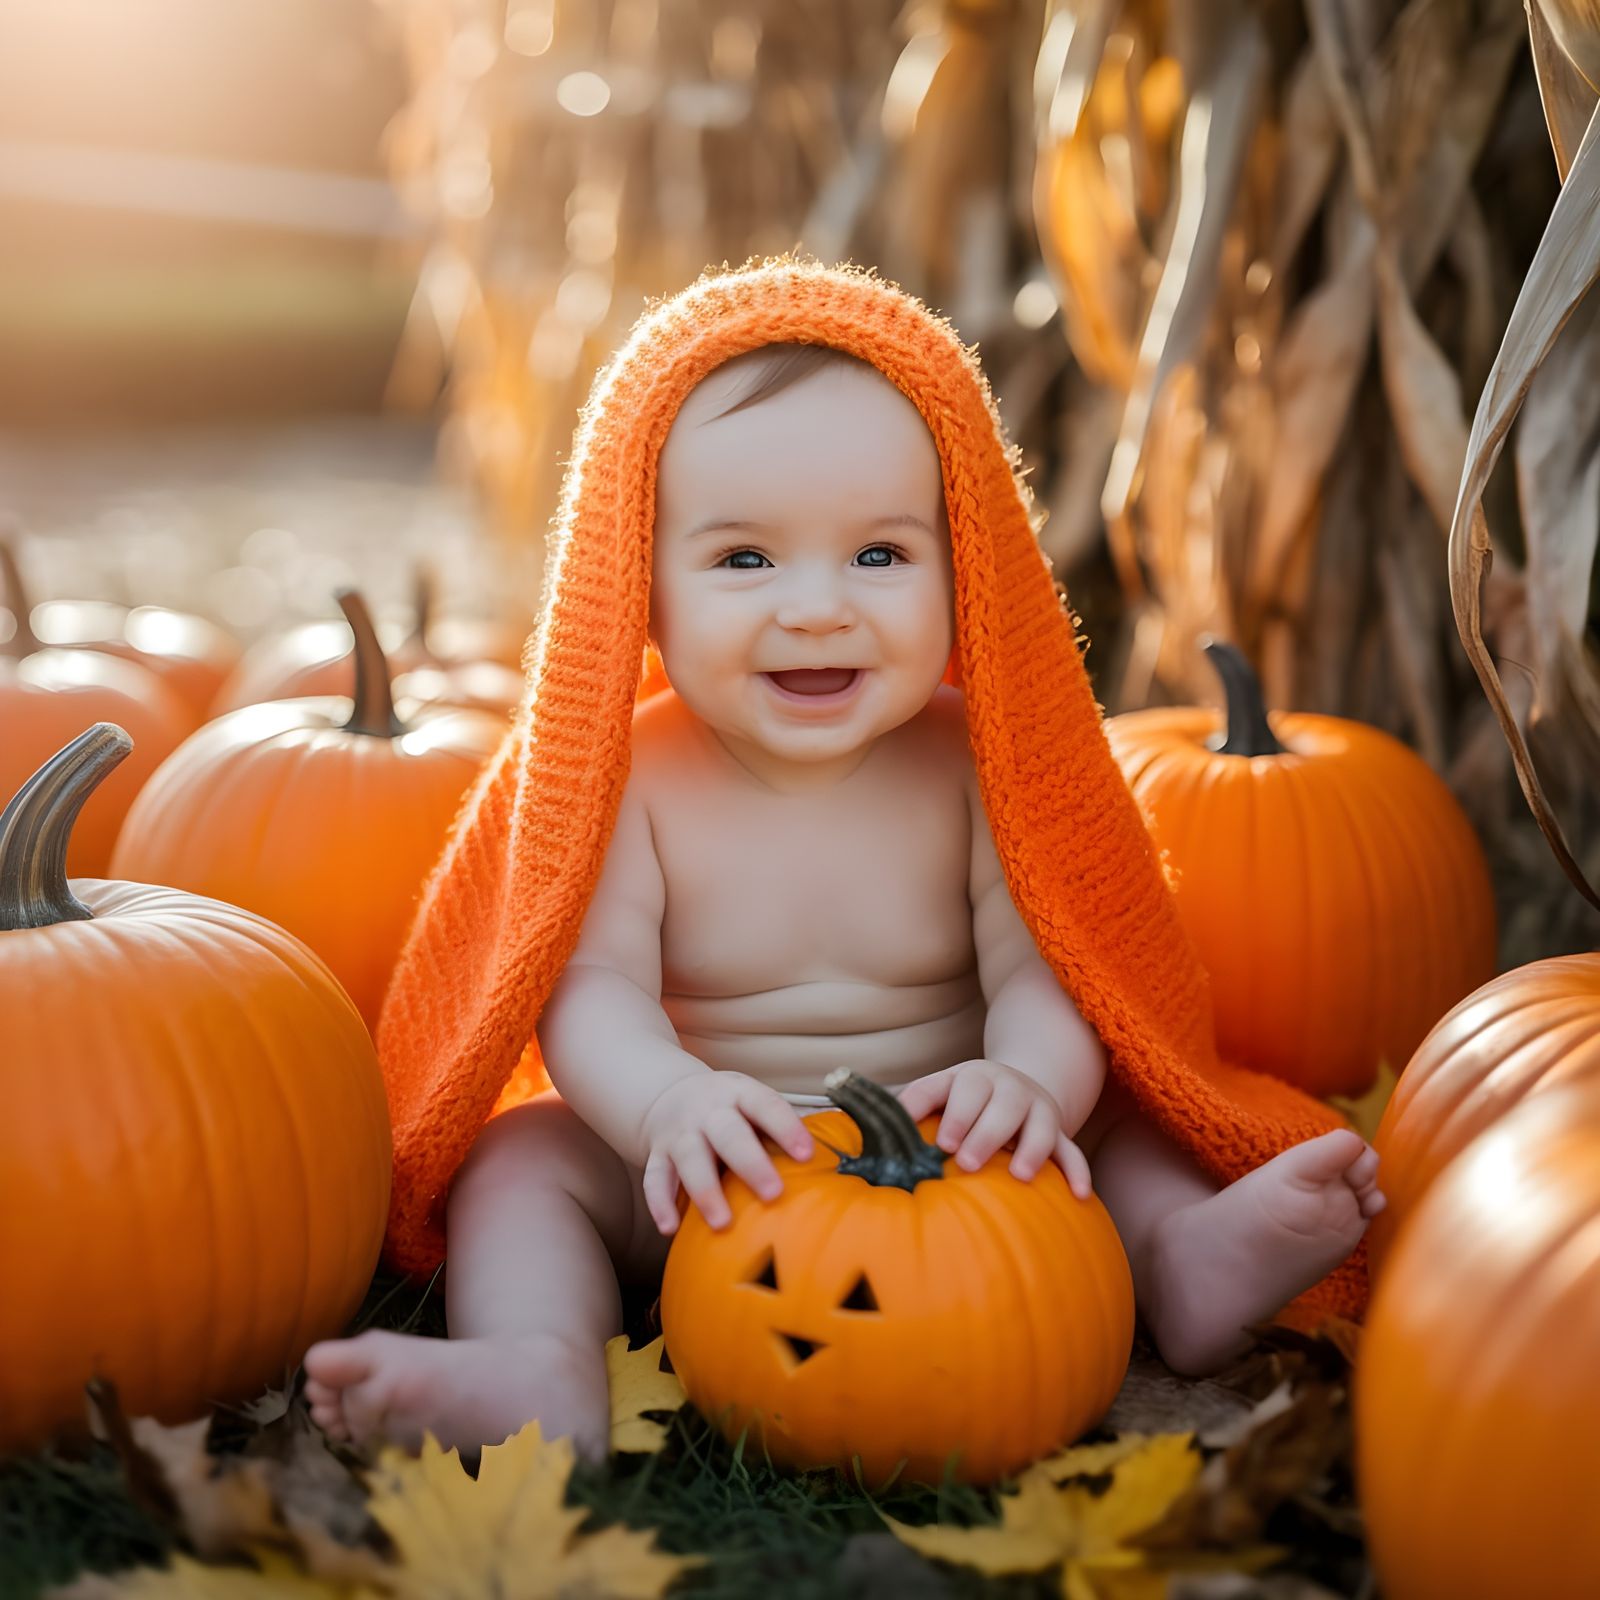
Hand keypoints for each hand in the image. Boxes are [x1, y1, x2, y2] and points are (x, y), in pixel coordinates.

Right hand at [641, 1072, 814, 1235]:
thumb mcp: (751, 1104)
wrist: (667, 1095)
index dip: (786, 1128)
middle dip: (751, 1164)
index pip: (766, 1106)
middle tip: (774, 1194)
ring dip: (706, 1190)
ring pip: (690, 1158)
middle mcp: (708, 1110)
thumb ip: (779, 1129)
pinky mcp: (657, 1154)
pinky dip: (660, 1203)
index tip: (807, 1155)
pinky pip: (655, 1178)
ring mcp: (680, 1132)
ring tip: (723, 1223)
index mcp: (740, 1094)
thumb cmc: (729, 1110)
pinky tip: (670, 1228)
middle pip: (729, 1133)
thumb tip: (834, 1162)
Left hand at [897, 1059, 1092, 1198]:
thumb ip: (907, 1108)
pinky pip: (1072, 1150)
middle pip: (999, 1104)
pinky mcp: (1059, 1130)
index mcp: (969, 1078)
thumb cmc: (962, 1101)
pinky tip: (1077, 1195)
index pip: (959, 1088)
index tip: (940, 1143)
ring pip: (1039, 1124)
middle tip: (965, 1161)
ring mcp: (1035, 1108)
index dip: (952, 1113)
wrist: (1016, 1084)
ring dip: (1029, 1148)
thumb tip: (859, 1122)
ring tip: (1016, 1175)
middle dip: (983, 1132)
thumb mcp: (937, 1094)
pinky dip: (1077, 1172)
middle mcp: (1005, 1087)